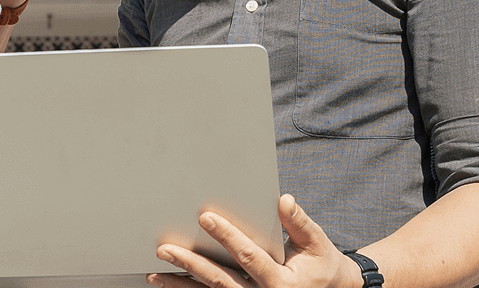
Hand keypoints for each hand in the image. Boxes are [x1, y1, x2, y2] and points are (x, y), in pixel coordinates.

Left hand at [146, 196, 359, 287]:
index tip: (204, 217)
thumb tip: (284, 200)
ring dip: (182, 285)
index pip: (249, 255)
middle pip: (221, 280)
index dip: (226, 235)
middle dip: (191, 263)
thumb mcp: (317, 243)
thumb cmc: (322, 266)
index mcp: (282, 281)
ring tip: (156, 273)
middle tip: (165, 248)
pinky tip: (168, 284)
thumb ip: (299, 223)